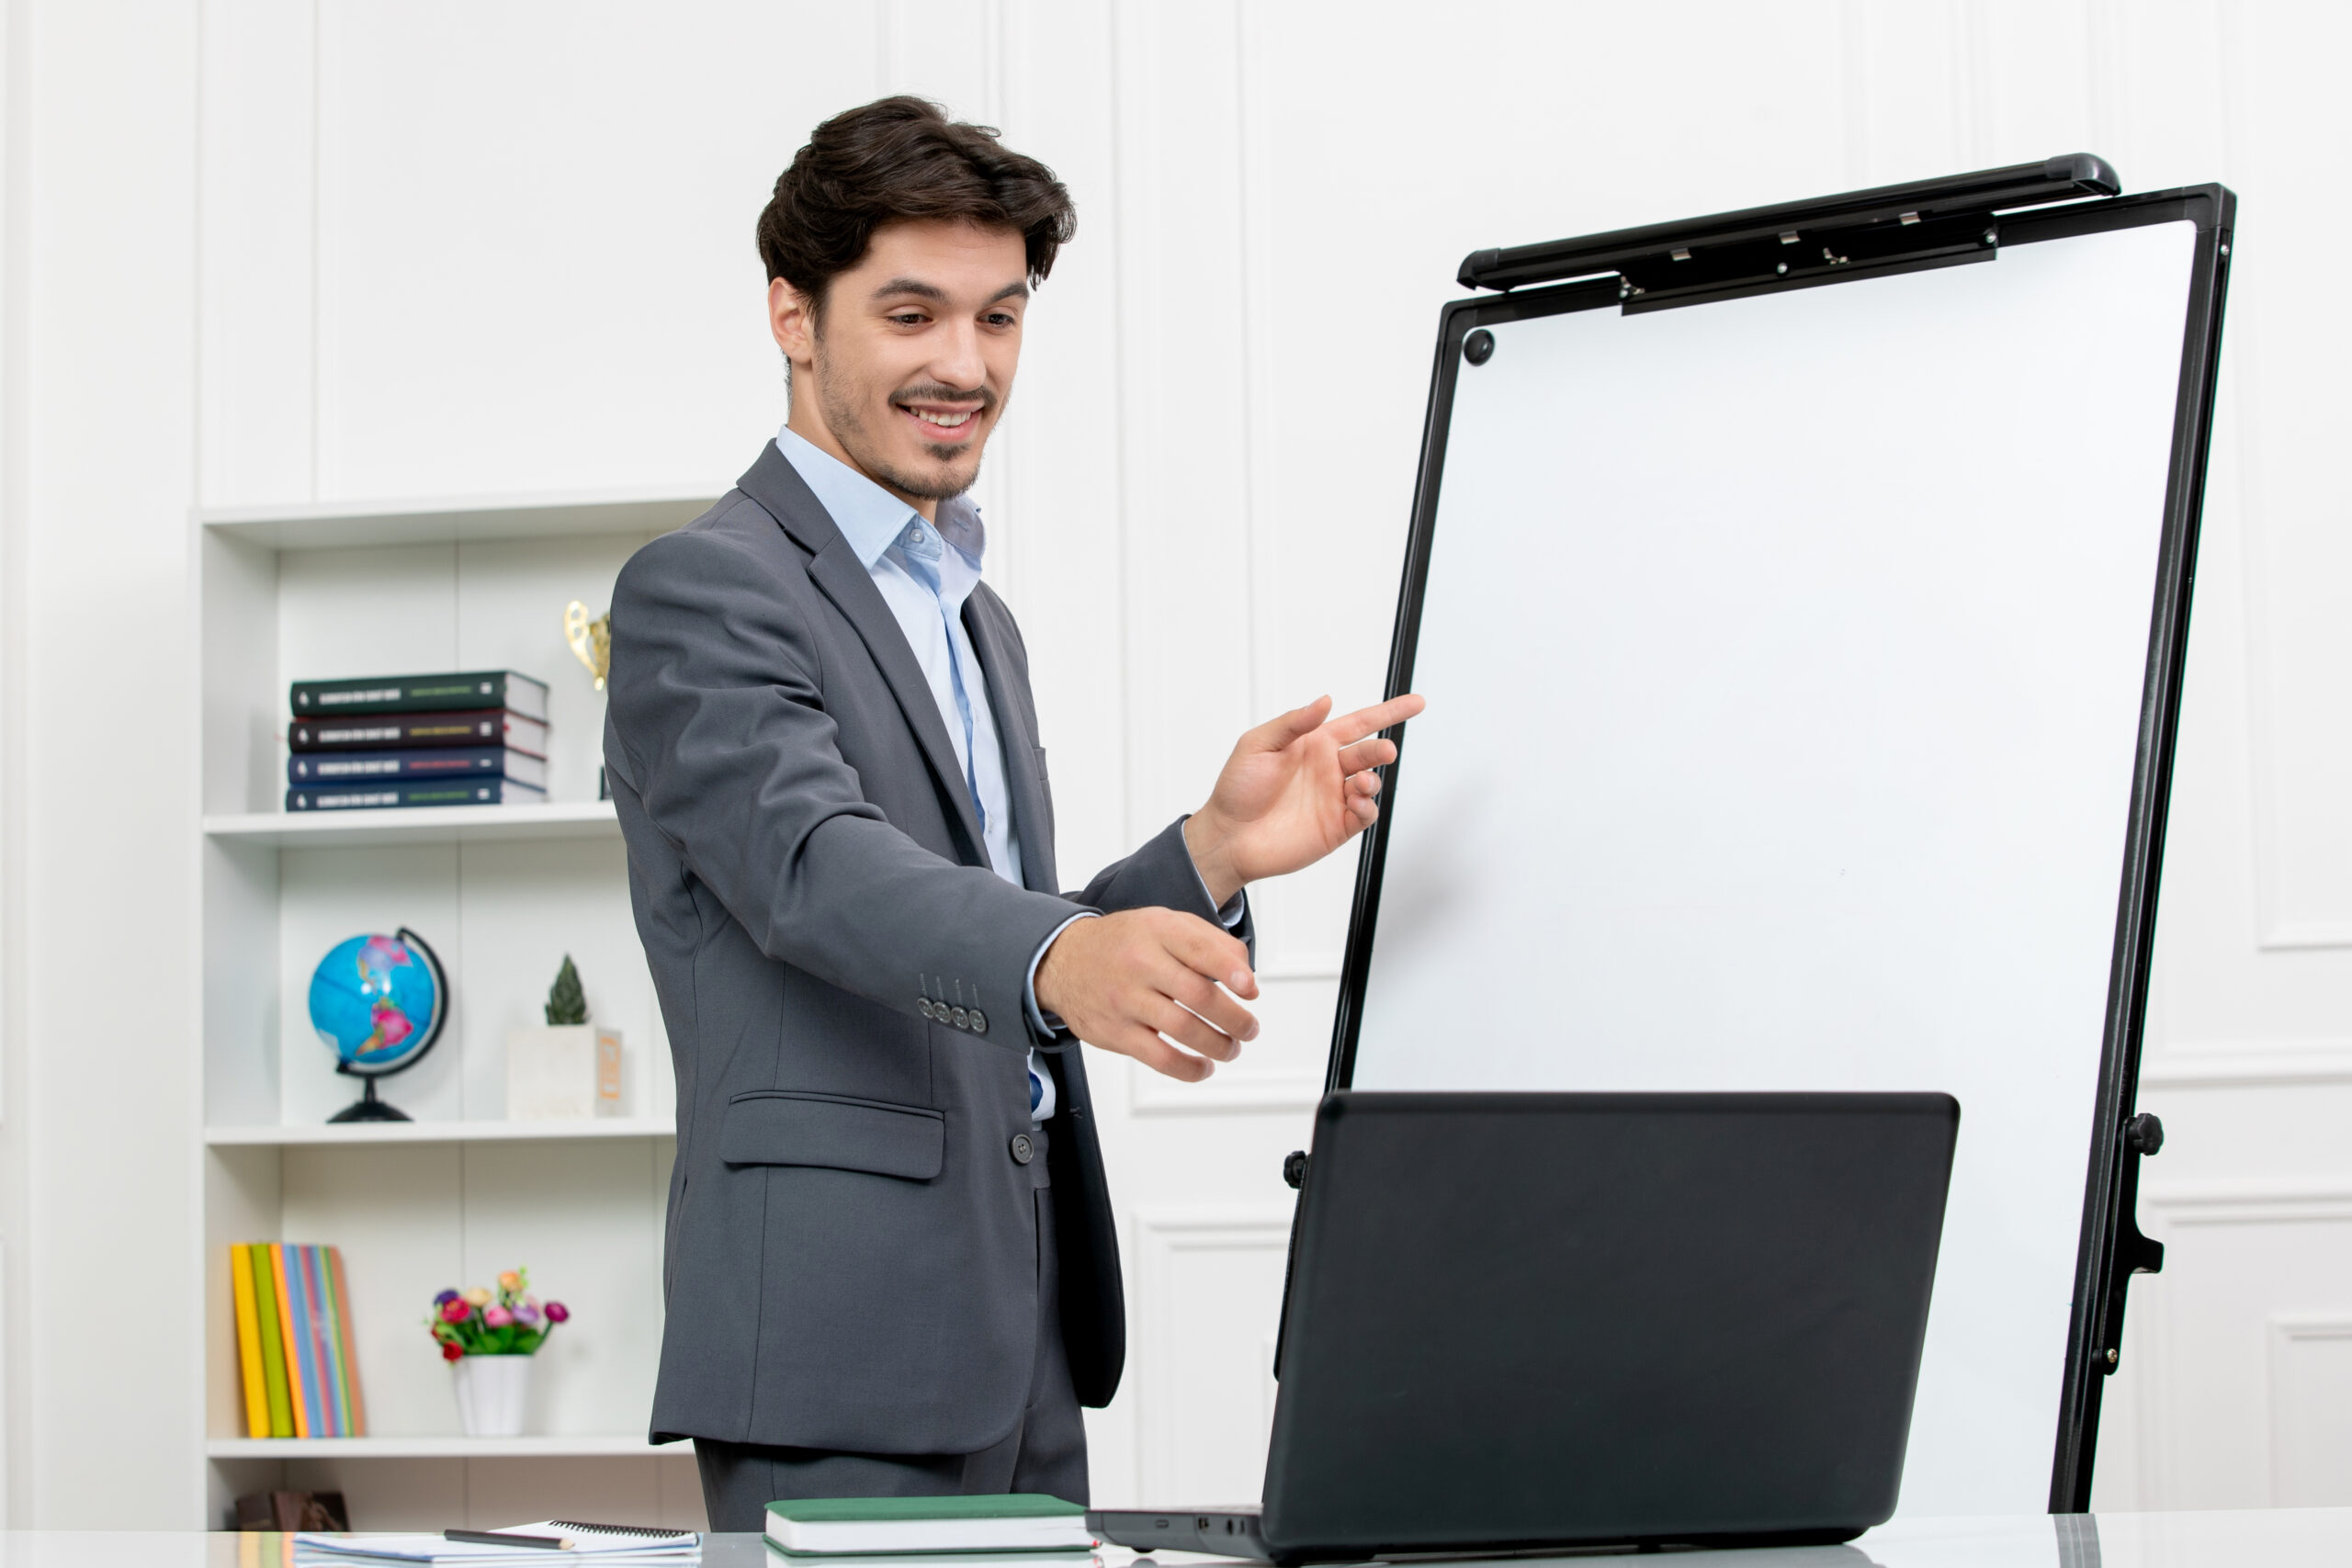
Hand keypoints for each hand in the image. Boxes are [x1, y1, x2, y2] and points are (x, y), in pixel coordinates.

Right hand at [1034, 908, 1259, 1081]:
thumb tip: (1247, 977)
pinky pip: (1159, 1059)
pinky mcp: (1115, 1032)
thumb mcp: (1166, 923)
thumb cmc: (1126, 943)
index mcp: (1157, 931)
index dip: (1232, 972)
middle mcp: (1140, 963)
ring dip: (1219, 1045)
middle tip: (1249, 1028)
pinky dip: (1189, 1069)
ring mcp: (1125, 999)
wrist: (1063, 959)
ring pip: (1183, 1029)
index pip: (1200, 950)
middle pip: (1198, 995)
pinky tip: (1203, 1067)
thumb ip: (1212, 942)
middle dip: (1235, 1018)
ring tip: (1231, 1047)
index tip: (1251, 989)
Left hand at [1183, 693, 1426, 905]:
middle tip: (1384, 751)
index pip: (1360, 722)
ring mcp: (1334, 798)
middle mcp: (1328, 769)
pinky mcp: (1336, 826)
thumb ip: (1293, 722)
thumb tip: (1324, 701)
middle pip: (1368, 752)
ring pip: (1370, 782)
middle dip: (1381, 749)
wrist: (1228, 836)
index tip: (1416, 702)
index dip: (1389, 711)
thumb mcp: (1258, 744)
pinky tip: (1357, 801)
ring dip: (1372, 778)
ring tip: (1360, 782)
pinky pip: (1365, 814)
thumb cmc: (1237, 789)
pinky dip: (1368, 806)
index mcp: (1313, 744)